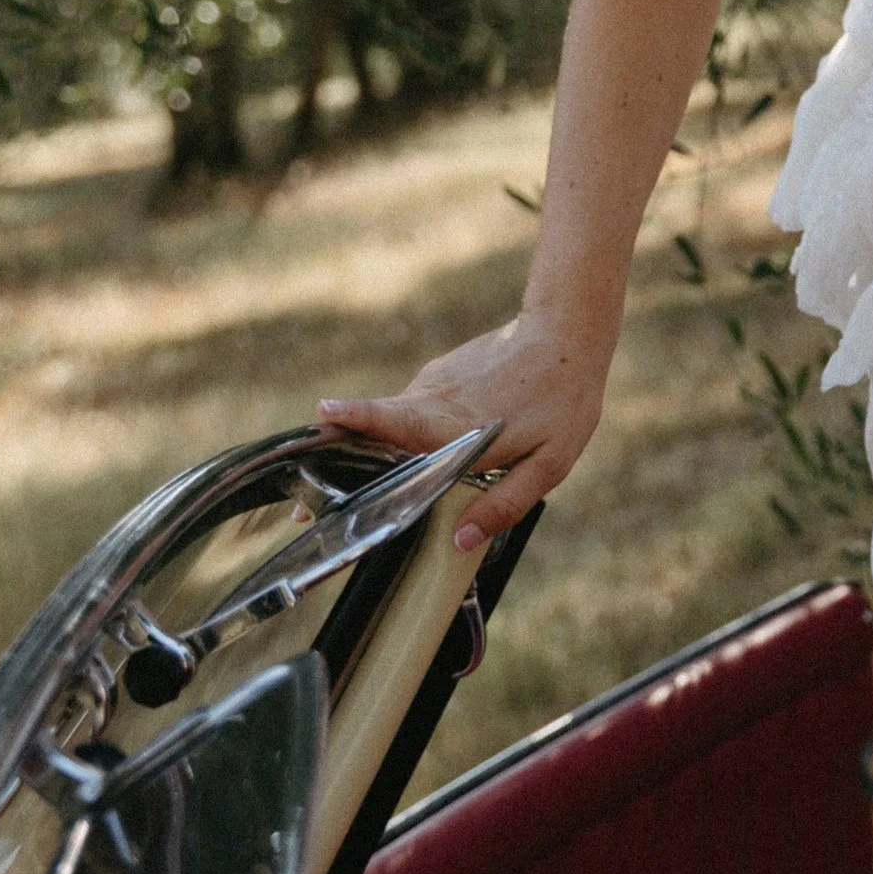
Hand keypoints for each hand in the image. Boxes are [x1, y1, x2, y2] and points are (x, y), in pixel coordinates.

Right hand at [319, 315, 611, 551]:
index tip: (320, 420)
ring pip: (391, 422)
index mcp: (454, 424)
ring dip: (368, 450)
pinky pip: (410, 409)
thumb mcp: (548, 464)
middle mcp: (433, 401)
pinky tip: (409, 451)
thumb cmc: (562, 402)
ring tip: (344, 493)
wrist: (567, 333)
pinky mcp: (438, 375)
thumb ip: (505, 503)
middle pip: (372, 430)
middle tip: (305, 511)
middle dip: (335, 466)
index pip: (393, 420)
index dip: (356, 420)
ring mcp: (432, 384)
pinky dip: (399, 429)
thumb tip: (461, 541)